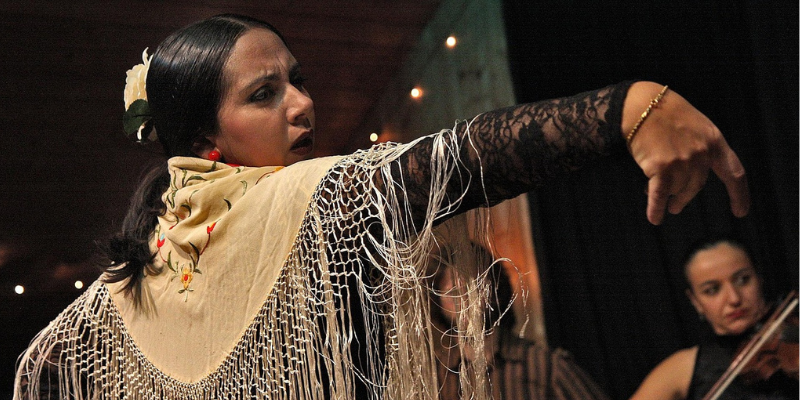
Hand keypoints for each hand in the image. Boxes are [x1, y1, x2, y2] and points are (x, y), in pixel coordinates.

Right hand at [623, 82, 749, 224]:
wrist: (640, 105)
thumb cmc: (663, 113)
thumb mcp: (693, 125)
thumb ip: (699, 149)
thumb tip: (686, 179)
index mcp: (714, 141)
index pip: (734, 172)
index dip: (739, 195)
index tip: (740, 212)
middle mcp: (702, 153)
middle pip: (696, 185)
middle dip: (684, 198)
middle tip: (676, 207)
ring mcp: (682, 161)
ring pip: (676, 188)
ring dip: (666, 195)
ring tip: (655, 196)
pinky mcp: (661, 168)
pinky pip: (659, 194)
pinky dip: (656, 208)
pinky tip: (655, 219)